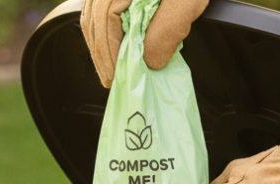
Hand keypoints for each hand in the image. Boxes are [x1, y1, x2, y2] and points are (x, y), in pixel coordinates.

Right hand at [80, 0, 207, 87]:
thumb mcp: (185, 1)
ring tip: (113, 64)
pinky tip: (119, 40)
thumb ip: (166, 33)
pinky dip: (109, 25)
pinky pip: (105, 4)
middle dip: (102, 52)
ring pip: (95, 12)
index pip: (104, 21)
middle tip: (111, 78)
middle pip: (94, 18)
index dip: (109, 53)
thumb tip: (148, 63)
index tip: (116, 76)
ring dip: (103, 41)